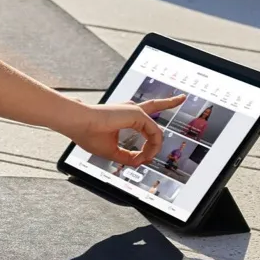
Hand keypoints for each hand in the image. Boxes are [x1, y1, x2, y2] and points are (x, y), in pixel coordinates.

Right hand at [68, 94, 184, 165]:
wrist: (78, 123)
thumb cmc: (87, 132)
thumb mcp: (110, 150)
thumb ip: (126, 156)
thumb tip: (140, 162)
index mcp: (123, 117)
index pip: (142, 122)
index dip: (147, 143)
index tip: (142, 158)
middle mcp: (130, 111)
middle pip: (154, 106)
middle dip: (169, 101)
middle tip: (181, 97)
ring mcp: (134, 111)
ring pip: (155, 130)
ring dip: (154, 148)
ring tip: (148, 158)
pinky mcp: (137, 114)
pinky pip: (154, 133)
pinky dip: (152, 147)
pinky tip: (146, 154)